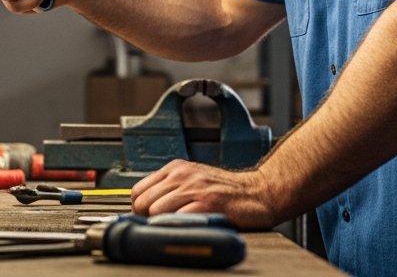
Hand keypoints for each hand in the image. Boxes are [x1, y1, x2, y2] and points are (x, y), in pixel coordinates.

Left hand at [130, 159, 281, 230]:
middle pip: (142, 202)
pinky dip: (178, 228)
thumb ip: (170, 190)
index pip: (138, 190)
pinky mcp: (207, 203)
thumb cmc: (226, 191)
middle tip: (162, 226)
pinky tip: (187, 229)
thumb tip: (144, 209)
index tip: (149, 219)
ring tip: (175, 228)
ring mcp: (194, 188)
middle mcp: (182, 175)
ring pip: (155, 210)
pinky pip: (178, 218)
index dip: (140, 209)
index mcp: (176, 168)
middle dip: (147, 219)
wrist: (258, 193)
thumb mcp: (193, 181)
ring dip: (161, 224)